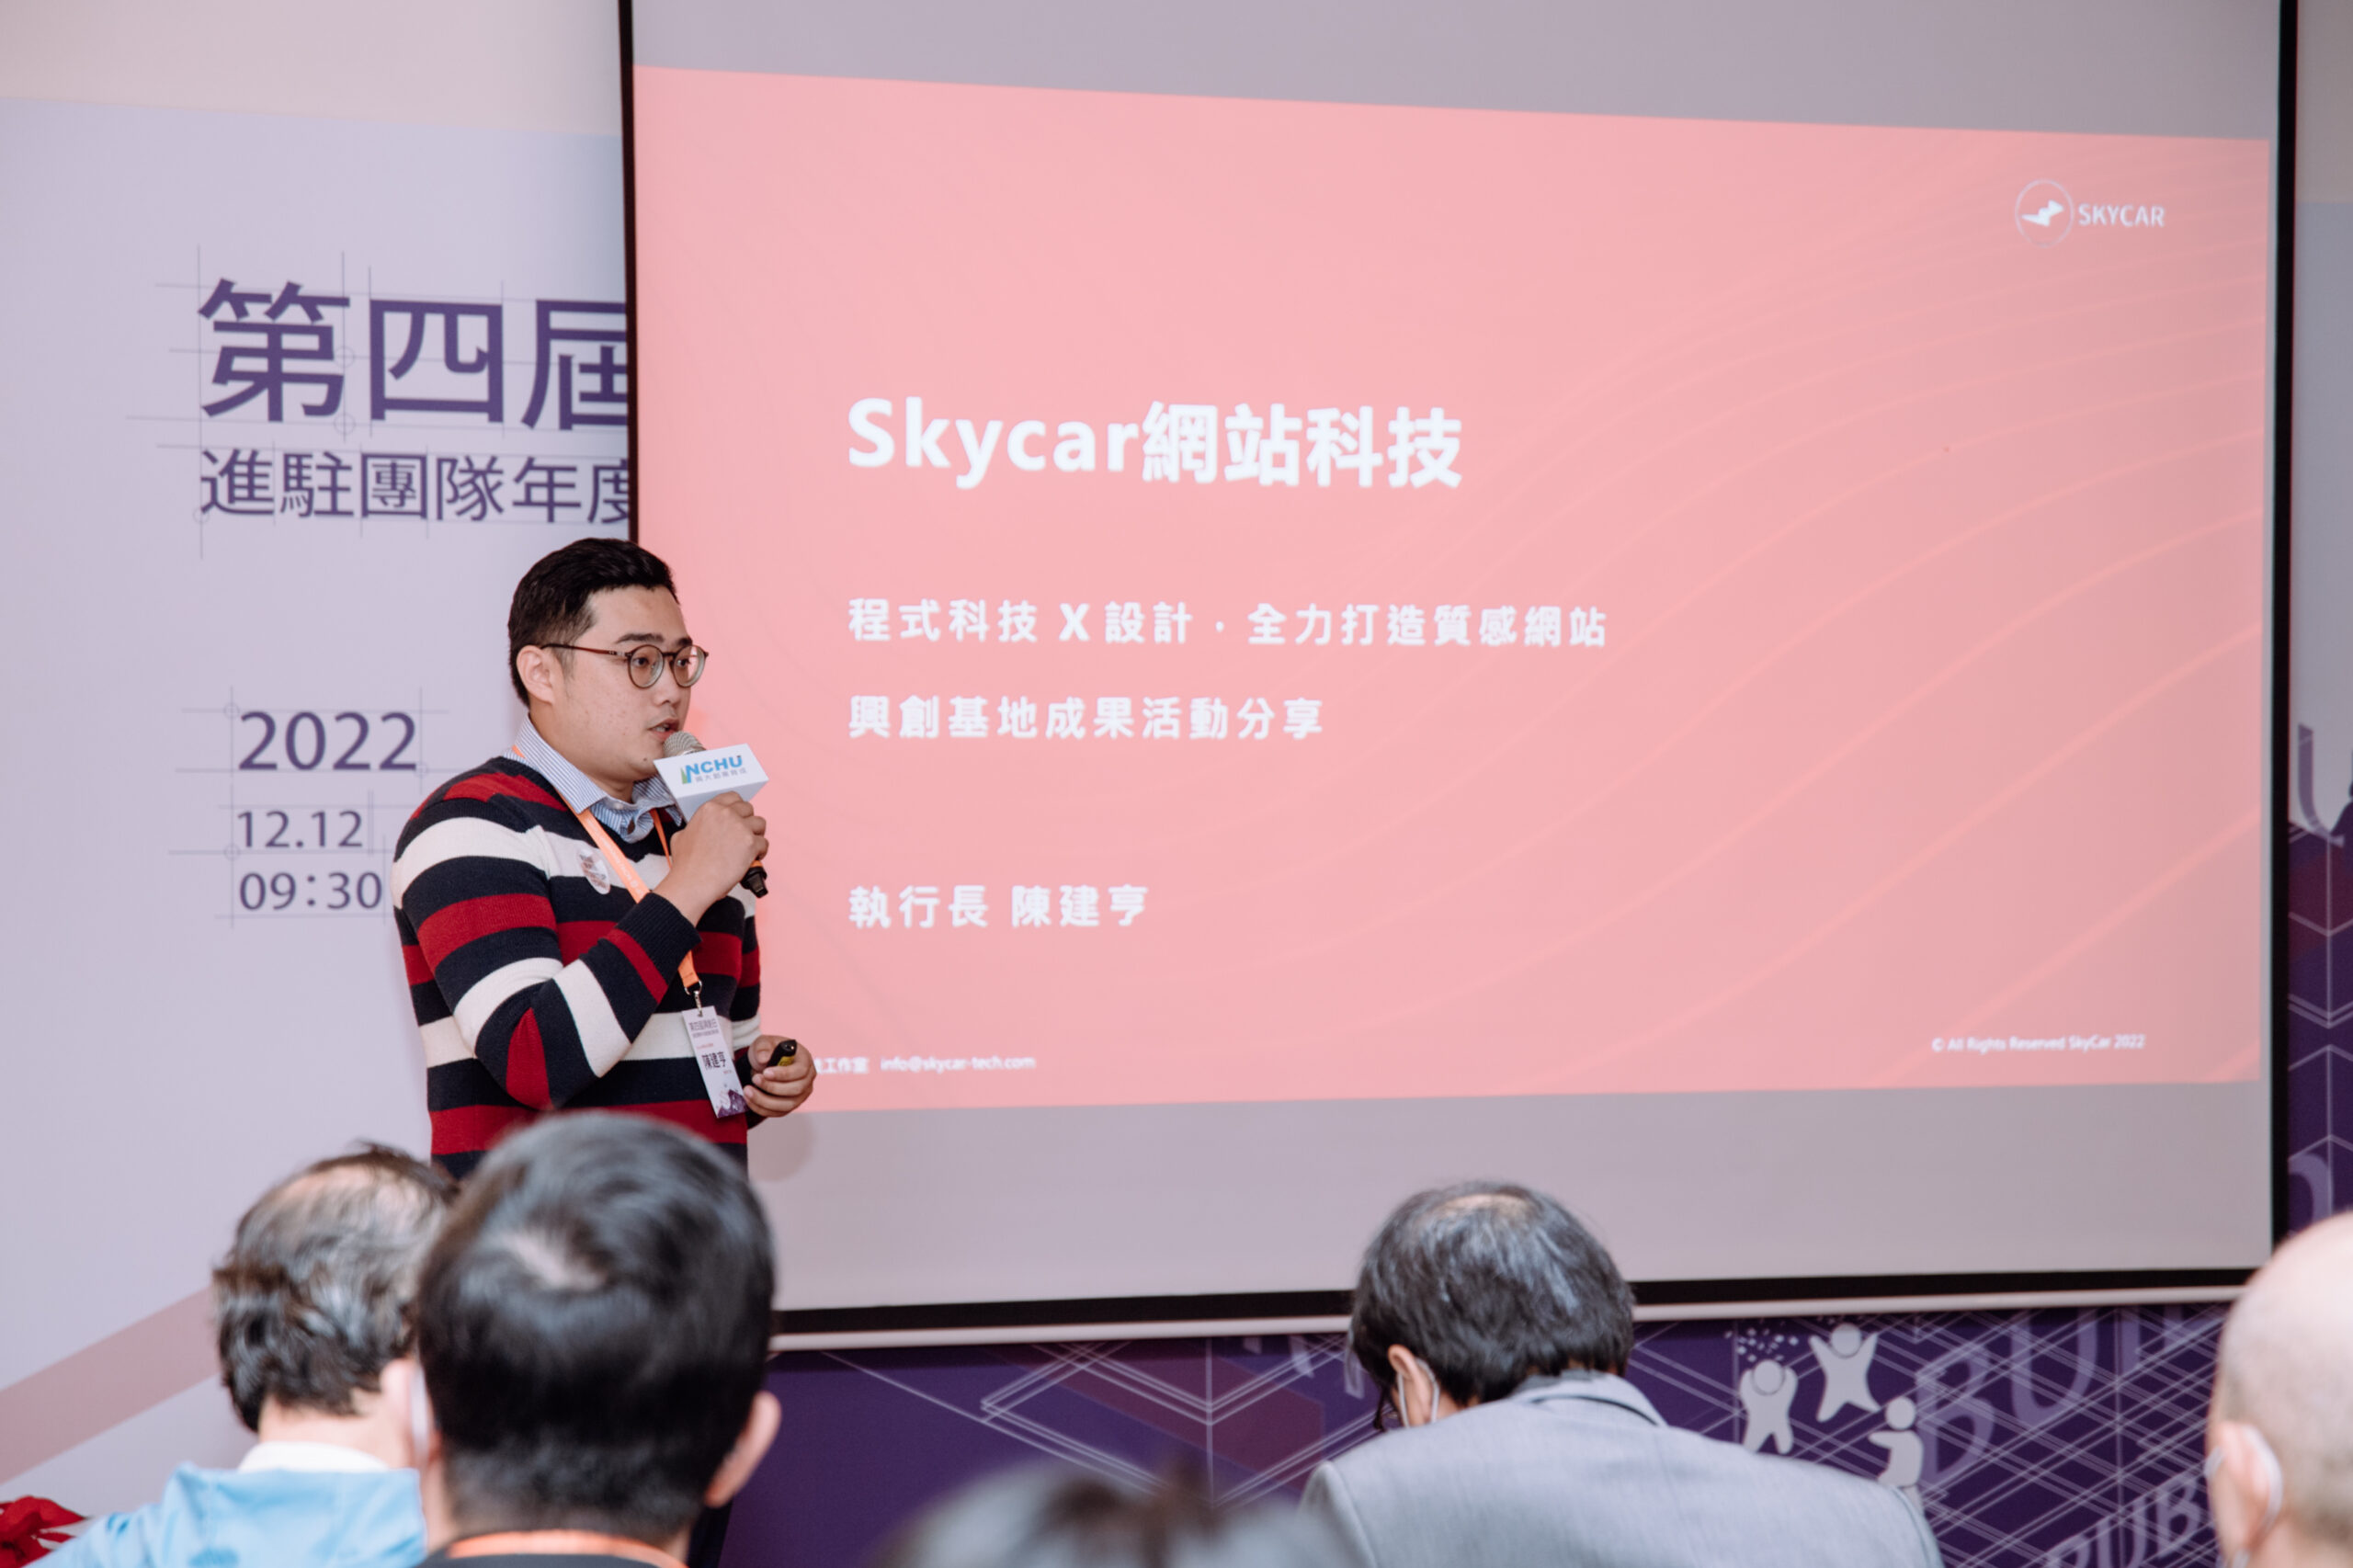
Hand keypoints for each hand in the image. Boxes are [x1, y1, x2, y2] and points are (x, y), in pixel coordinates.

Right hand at [661, 792, 765, 921]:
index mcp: (709, 809)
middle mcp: (726, 814)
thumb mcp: (682, 836)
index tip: (739, 817)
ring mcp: (739, 827)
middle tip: (743, 835)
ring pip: (760, 823)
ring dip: (757, 835)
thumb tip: (699, 829)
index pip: (732, 797)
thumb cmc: (687, 865)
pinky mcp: (750, 843)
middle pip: (749, 808)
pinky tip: (752, 859)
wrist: (693, 883)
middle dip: (748, 821)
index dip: (738, 808)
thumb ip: (695, 826)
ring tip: (749, 847)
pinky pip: (764, 843)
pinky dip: (760, 852)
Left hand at [746, 1036, 814, 1117]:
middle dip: (773, 1087)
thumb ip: (763, 1047)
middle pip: (796, 1089)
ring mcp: (800, 1095)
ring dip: (765, 1100)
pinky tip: (749, 1099)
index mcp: (805, 1061)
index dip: (784, 1074)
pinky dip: (762, 1108)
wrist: (763, 1063)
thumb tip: (764, 1058)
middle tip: (754, 1079)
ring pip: (787, 1105)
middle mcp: (807, 1080)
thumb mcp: (764, 1042)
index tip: (765, 1072)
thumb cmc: (768, 1051)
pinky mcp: (789, 1106)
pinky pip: (777, 1112)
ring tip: (747, 1091)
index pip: (801, 1071)